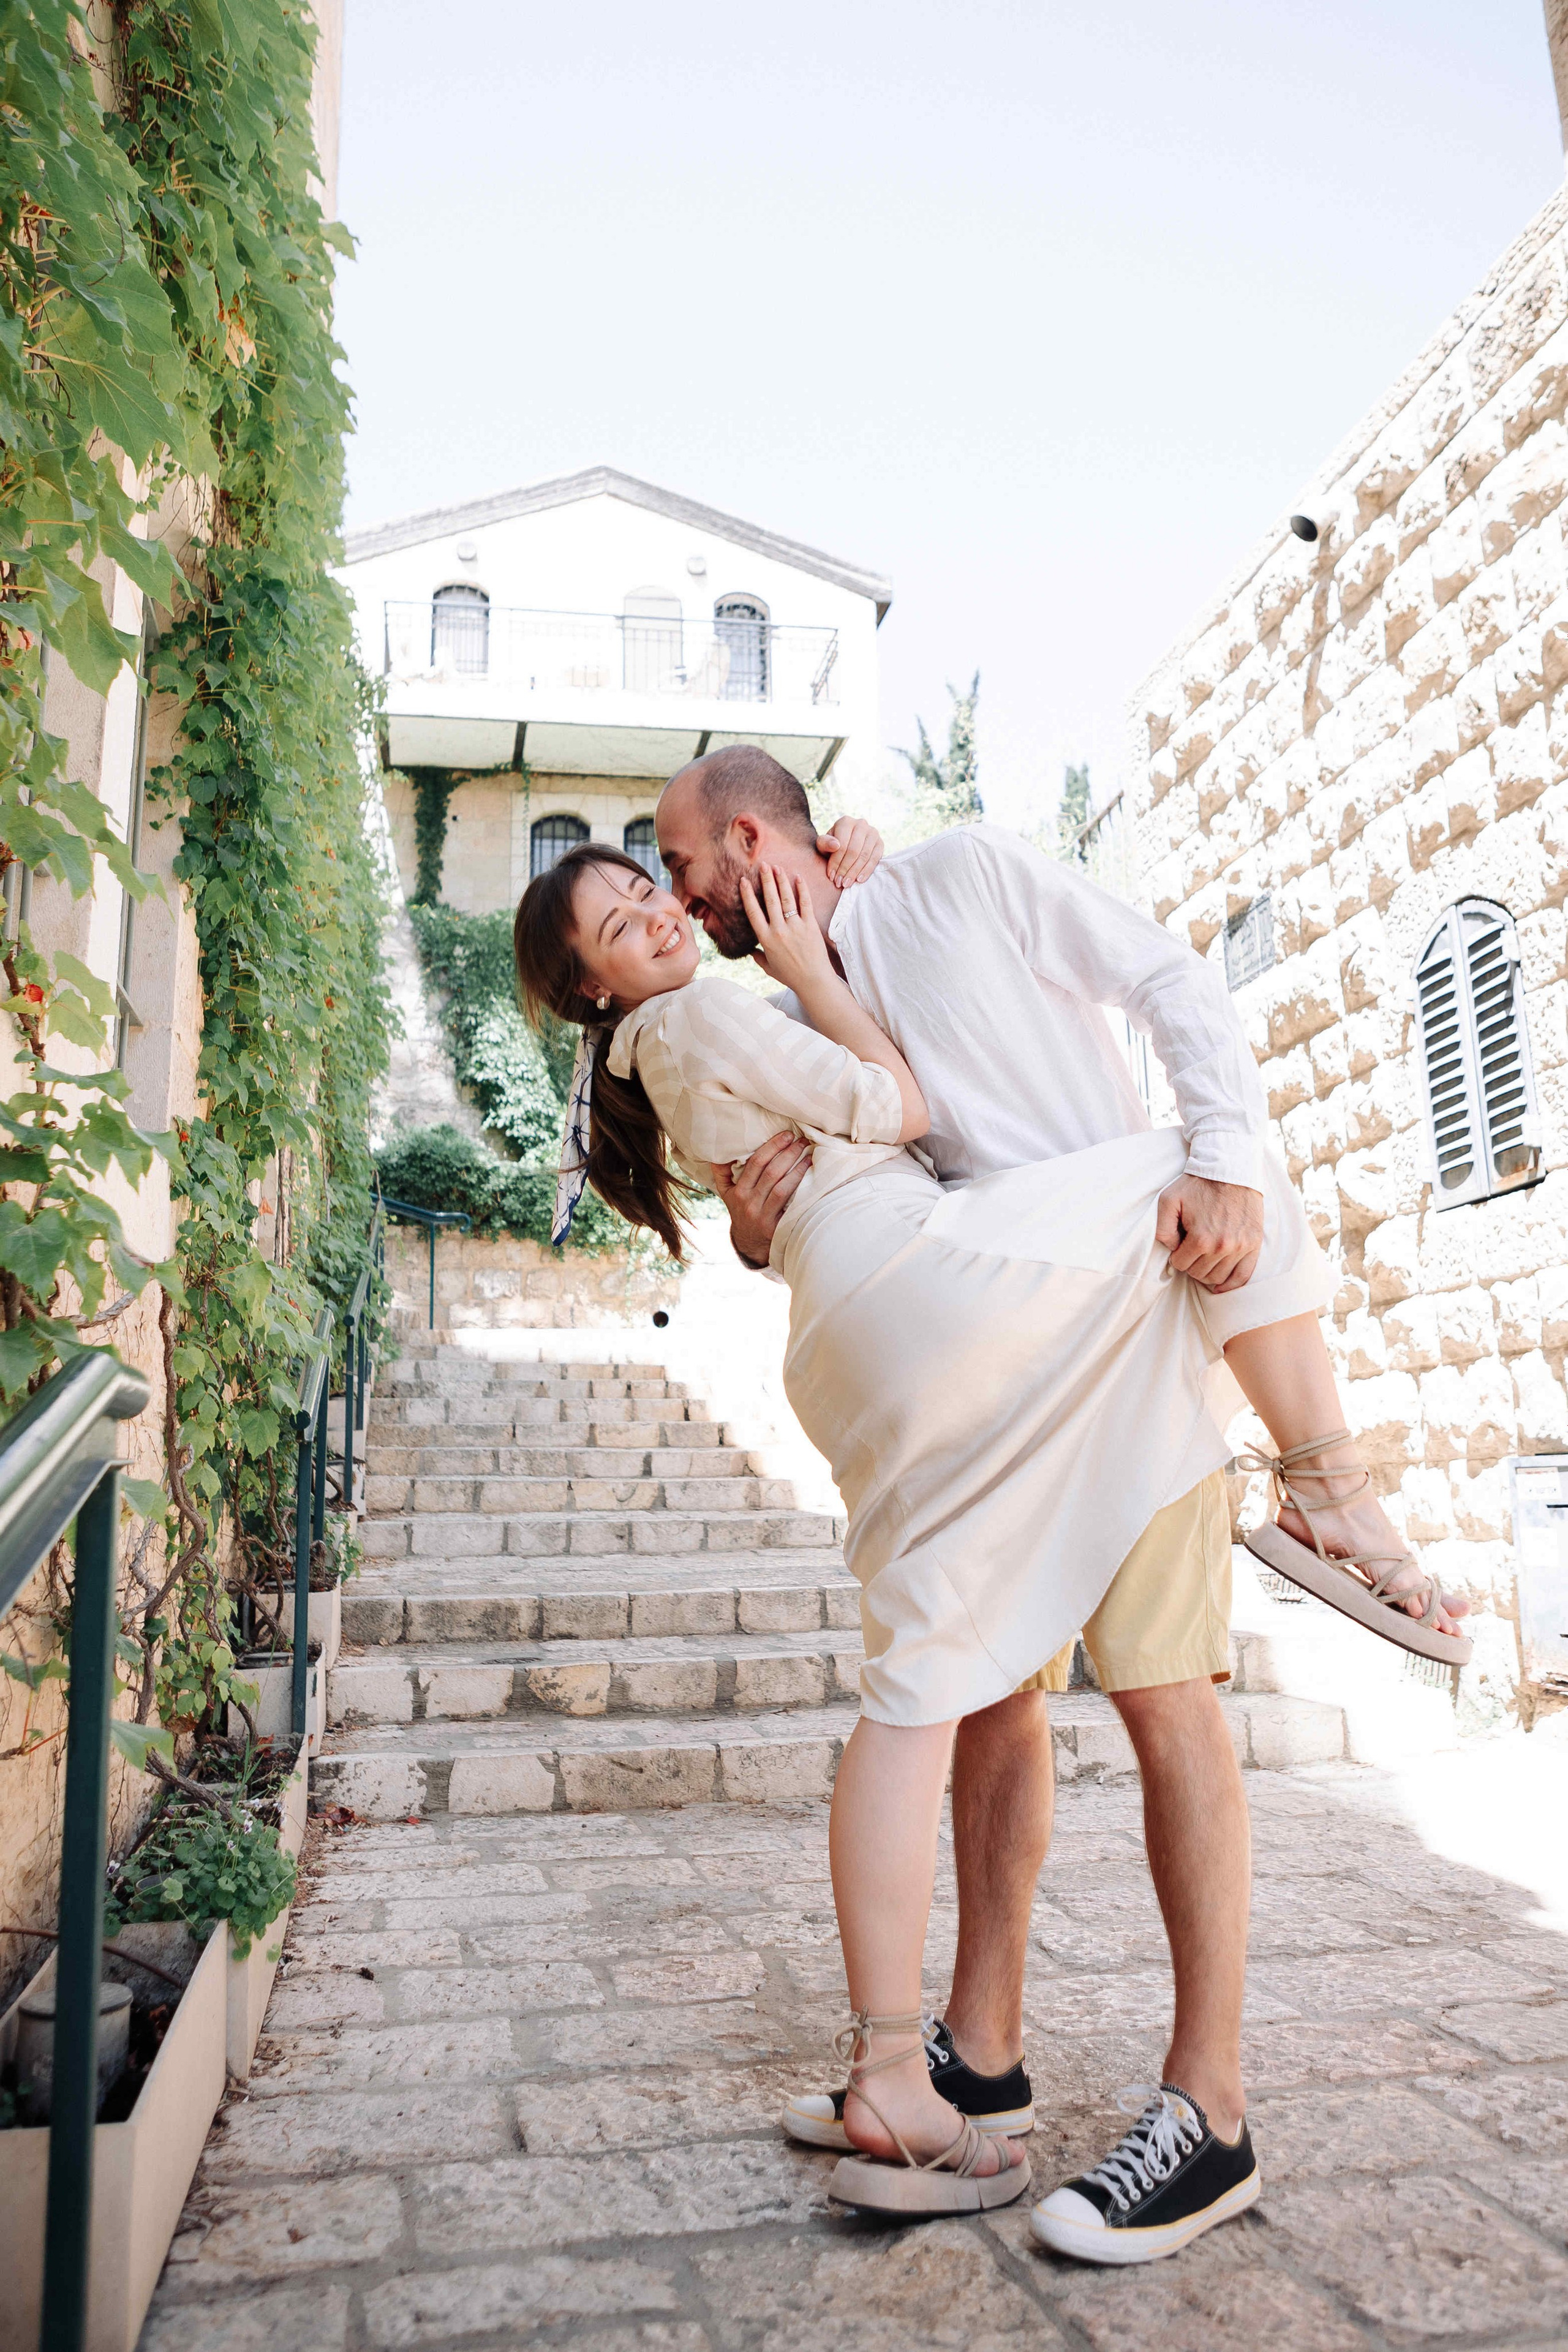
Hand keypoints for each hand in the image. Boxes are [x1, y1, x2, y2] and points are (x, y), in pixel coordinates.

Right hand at [713, 1132, 812, 1266]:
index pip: (756, 1163)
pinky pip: (791, 1206)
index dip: (772, 1147)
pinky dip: (802, 1192)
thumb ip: (721, 1172)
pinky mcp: (777, 1227)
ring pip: (782, 1188)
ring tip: (809, 1156)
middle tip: (802, 1141)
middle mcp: (750, 1203)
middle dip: (788, 1154)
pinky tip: (812, 1179)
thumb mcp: (726, 1193)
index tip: (787, 1135)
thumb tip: (719, 1150)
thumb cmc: (741, 1210)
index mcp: (739, 1191)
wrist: (749, 1243)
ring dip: (798, 1170)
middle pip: (771, 1173)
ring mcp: (764, 1216)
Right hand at [740, 865, 834, 992]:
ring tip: (777, 867)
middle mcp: (779, 930)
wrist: (813, 981)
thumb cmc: (790, 976)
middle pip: (770, 900)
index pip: (753, 912)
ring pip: (786, 899)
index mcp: (766, 939)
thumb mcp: (769, 968)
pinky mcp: (811, 926)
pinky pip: (806, 904)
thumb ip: (758, 957)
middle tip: (762, 865)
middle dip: (766, 880)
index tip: (743, 881)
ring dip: (781, 881)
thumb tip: (750, 951)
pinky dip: (802, 890)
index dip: (747, 895)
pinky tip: (798, 877)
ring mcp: (795, 927)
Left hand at [817, 816, 883, 887]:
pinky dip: (867, 871)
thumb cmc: (831, 846)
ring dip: (855, 872)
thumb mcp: (823, 844)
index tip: (831, 876)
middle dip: (845, 869)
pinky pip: (875, 858)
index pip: (842, 845)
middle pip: (854, 851)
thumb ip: (824, 844)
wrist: (846, 845)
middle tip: (839, 883)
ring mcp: (873, 833)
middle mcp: (861, 824)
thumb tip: (836, 845)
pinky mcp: (880, 843)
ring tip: (847, 884)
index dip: (836, 862)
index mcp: (845, 822)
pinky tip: (859, 880)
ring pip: (864, 856)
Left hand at [1155, 1175, 1263, 1291]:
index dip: (1177, 1256)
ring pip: (1218, 1278)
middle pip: (1199, 1273)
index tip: (1180, 1244)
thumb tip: (1171, 1250)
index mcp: (1201, 1239)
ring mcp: (1241, 1247)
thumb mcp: (1168, 1200)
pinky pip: (1243, 1276)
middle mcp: (1223, 1247)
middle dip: (1191, 1264)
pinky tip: (1220, 1285)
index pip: (1181, 1265)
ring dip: (1207, 1272)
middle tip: (1192, 1250)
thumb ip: (1162, 1229)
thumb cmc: (1197, 1185)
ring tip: (1204, 1259)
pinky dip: (1230, 1285)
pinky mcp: (1254, 1244)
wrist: (1230, 1170)